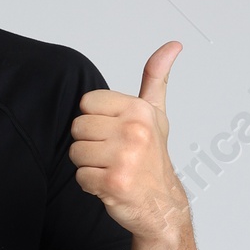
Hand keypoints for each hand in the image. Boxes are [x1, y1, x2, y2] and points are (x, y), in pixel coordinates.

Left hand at [70, 42, 189, 245]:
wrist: (161, 203)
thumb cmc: (153, 157)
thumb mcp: (156, 113)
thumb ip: (156, 78)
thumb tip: (172, 45)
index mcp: (139, 110)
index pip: (87, 103)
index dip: (95, 120)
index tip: (114, 133)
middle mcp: (134, 131)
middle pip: (78, 127)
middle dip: (90, 143)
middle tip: (112, 154)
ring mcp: (125, 157)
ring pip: (76, 152)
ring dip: (89, 165)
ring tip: (110, 168)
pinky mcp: (113, 182)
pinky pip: (80, 177)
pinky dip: (91, 184)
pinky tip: (110, 184)